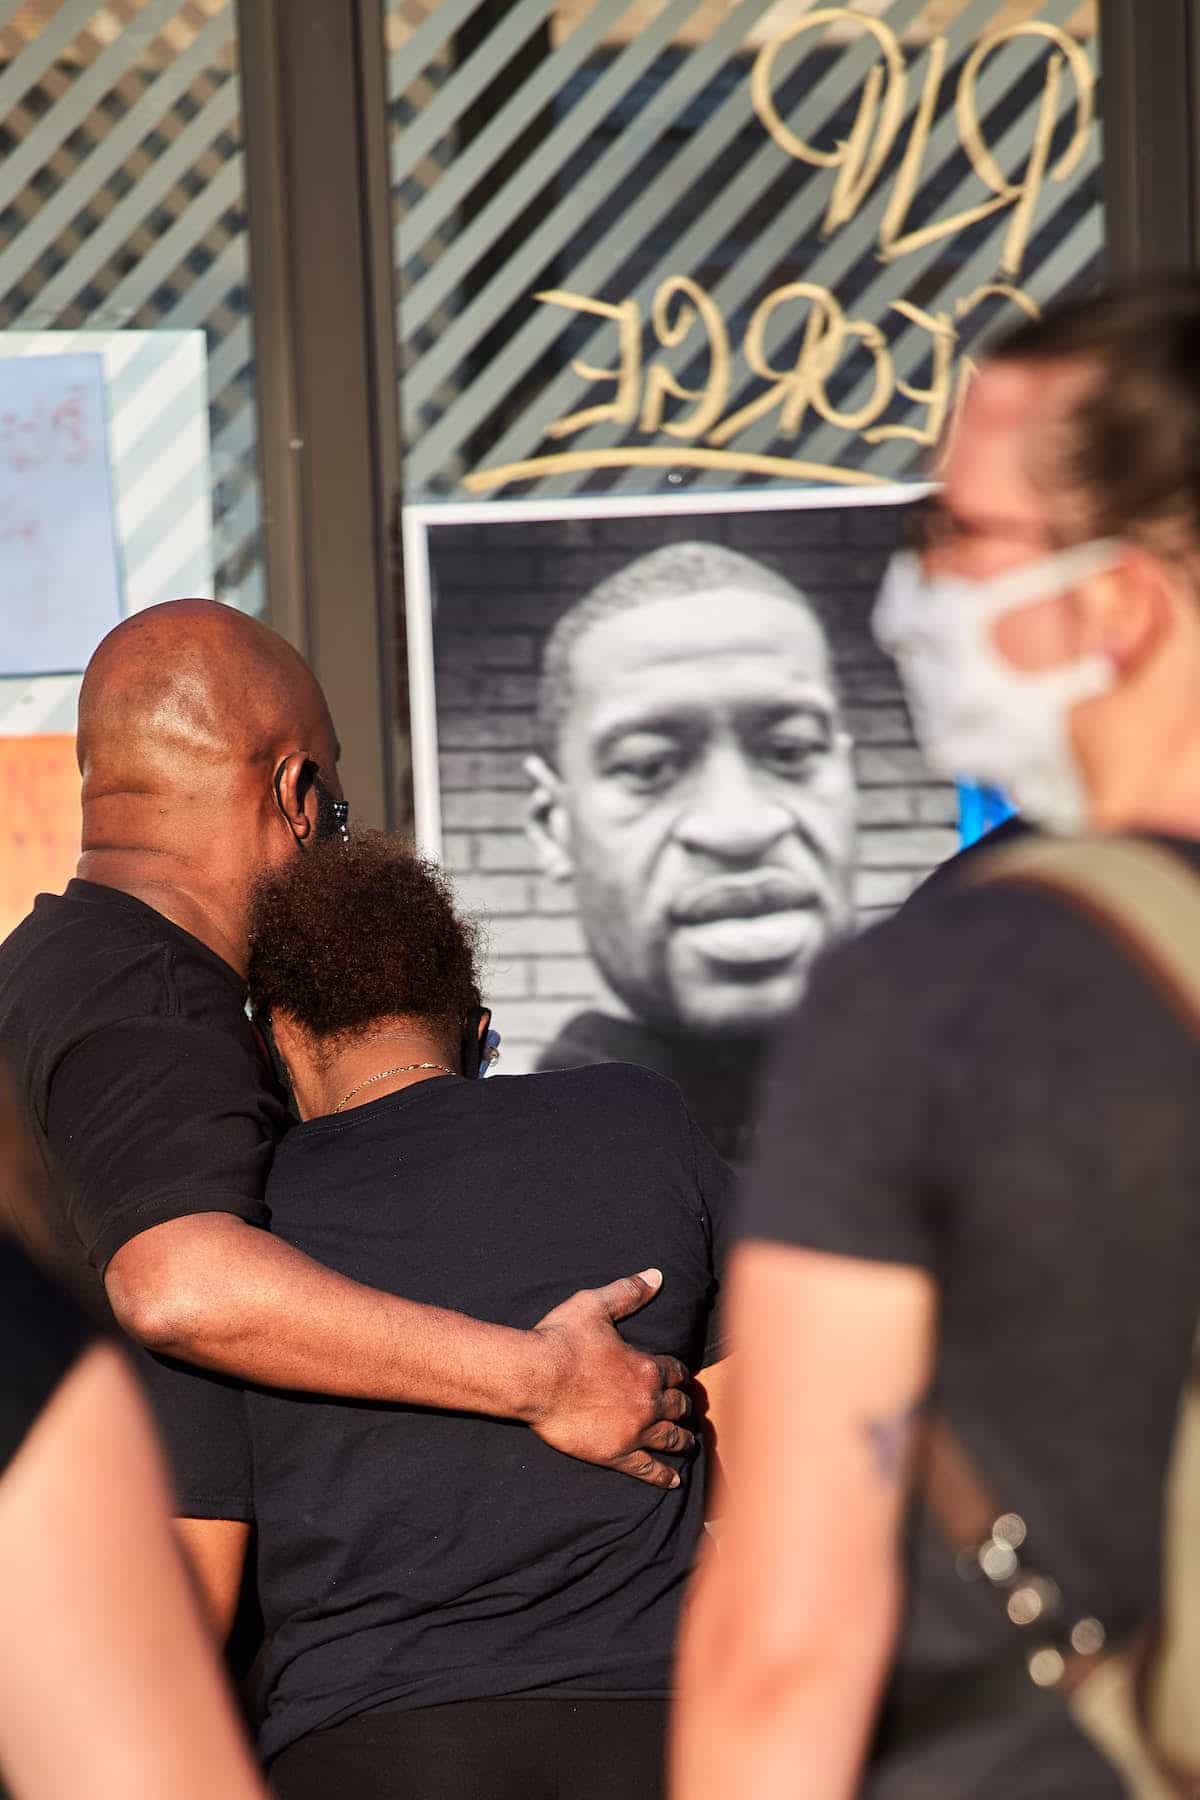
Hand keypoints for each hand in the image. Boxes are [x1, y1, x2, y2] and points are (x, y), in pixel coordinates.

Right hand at [530, 1269, 692, 1487]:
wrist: (535, 1377)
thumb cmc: (562, 1338)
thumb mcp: (596, 1305)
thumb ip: (628, 1292)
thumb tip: (657, 1276)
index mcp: (647, 1367)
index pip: (675, 1372)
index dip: (678, 1374)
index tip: (679, 1378)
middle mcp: (648, 1401)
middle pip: (677, 1407)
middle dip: (683, 1406)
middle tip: (686, 1410)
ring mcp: (634, 1431)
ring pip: (670, 1438)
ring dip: (682, 1439)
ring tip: (688, 1443)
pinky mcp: (616, 1454)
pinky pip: (647, 1469)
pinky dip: (662, 1475)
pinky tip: (672, 1480)